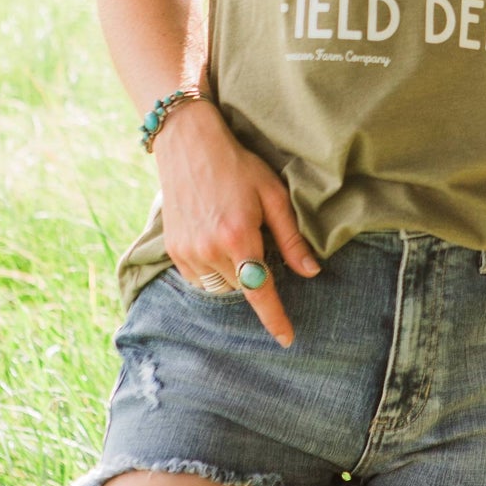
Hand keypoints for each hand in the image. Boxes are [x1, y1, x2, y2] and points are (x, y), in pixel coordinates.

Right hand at [153, 100, 318, 346]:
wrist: (189, 145)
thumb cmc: (238, 166)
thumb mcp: (272, 195)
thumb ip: (291, 238)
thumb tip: (312, 272)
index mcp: (239, 237)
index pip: (261, 292)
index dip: (275, 318)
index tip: (287, 339)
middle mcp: (210, 250)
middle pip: (243, 287)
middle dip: (256, 275)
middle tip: (257, 240)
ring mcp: (188, 252)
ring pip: (221, 286)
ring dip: (235, 274)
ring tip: (235, 237)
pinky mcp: (174, 250)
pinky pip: (200, 279)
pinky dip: (214, 270)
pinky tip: (217, 241)